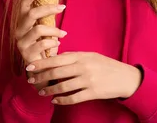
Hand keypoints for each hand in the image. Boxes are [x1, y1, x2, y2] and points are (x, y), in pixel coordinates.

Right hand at [14, 0, 67, 89]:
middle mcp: (18, 32)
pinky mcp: (26, 55)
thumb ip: (46, 18)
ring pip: (38, 29)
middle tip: (62, 7)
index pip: (22, 6)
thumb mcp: (45, 30)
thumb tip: (57, 2)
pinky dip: (52, 42)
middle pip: (31, 14)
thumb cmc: (44, 47)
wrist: (41, 70)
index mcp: (22, 23)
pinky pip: (41, 44)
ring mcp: (21, 43)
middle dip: (48, 9)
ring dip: (54, 30)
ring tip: (64, 34)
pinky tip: (58, 44)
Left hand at [26, 52, 141, 104]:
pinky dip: (62, 100)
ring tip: (41, 92)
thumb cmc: (107, 66)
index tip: (30, 66)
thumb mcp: (91, 56)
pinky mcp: (93, 93)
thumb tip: (57, 57)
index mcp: (82, 56)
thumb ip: (74, 56)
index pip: (56, 59)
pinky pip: (73, 97)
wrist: (126, 78)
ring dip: (49, 90)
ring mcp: (88, 80)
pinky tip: (55, 100)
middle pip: (56, 73)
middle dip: (41, 77)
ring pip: (62, 86)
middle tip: (31, 80)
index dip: (41, 63)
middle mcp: (83, 67)